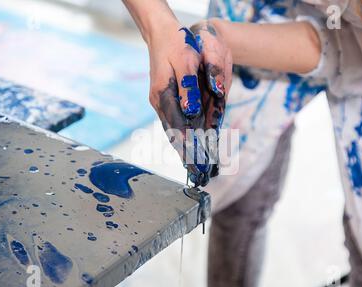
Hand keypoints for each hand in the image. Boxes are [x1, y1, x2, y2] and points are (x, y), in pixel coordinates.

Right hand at [147, 19, 214, 185]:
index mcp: (164, 95)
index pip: (179, 128)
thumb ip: (189, 88)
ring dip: (186, 151)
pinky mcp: (165, 101)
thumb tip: (193, 114)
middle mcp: (161, 103)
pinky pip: (175, 125)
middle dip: (189, 157)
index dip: (190, 147)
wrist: (162, 34)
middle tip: (200, 176)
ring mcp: (161, 103)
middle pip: (176, 135)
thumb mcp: (186, 62)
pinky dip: (184, 139)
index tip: (199, 165)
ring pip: (175, 133)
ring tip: (197, 169)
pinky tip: (189, 149)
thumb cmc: (176, 44)